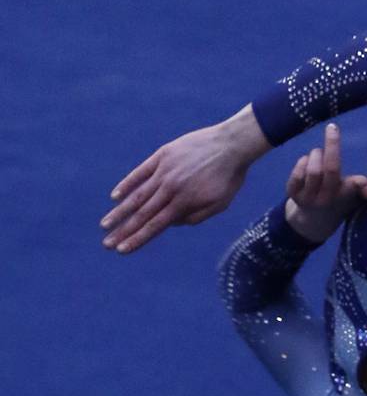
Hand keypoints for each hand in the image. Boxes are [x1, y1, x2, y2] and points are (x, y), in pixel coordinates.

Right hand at [100, 120, 255, 253]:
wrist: (232, 144)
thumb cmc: (229, 178)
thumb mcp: (219, 204)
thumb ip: (195, 217)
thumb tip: (171, 223)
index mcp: (184, 202)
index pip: (155, 226)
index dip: (137, 239)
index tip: (121, 250)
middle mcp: (170, 187)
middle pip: (142, 213)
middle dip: (123, 230)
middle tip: (106, 243)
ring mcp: (164, 170)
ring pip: (137, 194)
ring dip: (120, 211)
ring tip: (105, 224)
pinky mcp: (162, 155)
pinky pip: (140, 172)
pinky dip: (127, 183)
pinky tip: (115, 196)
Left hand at [284, 123, 366, 243]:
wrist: (313, 220)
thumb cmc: (338, 200)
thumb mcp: (352, 196)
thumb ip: (362, 188)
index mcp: (343, 197)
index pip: (354, 186)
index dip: (362, 184)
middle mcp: (326, 199)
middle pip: (331, 169)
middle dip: (333, 145)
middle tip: (332, 128)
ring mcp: (308, 197)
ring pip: (313, 169)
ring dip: (317, 154)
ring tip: (319, 153)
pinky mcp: (293, 193)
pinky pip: (297, 172)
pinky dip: (303, 161)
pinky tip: (307, 162)